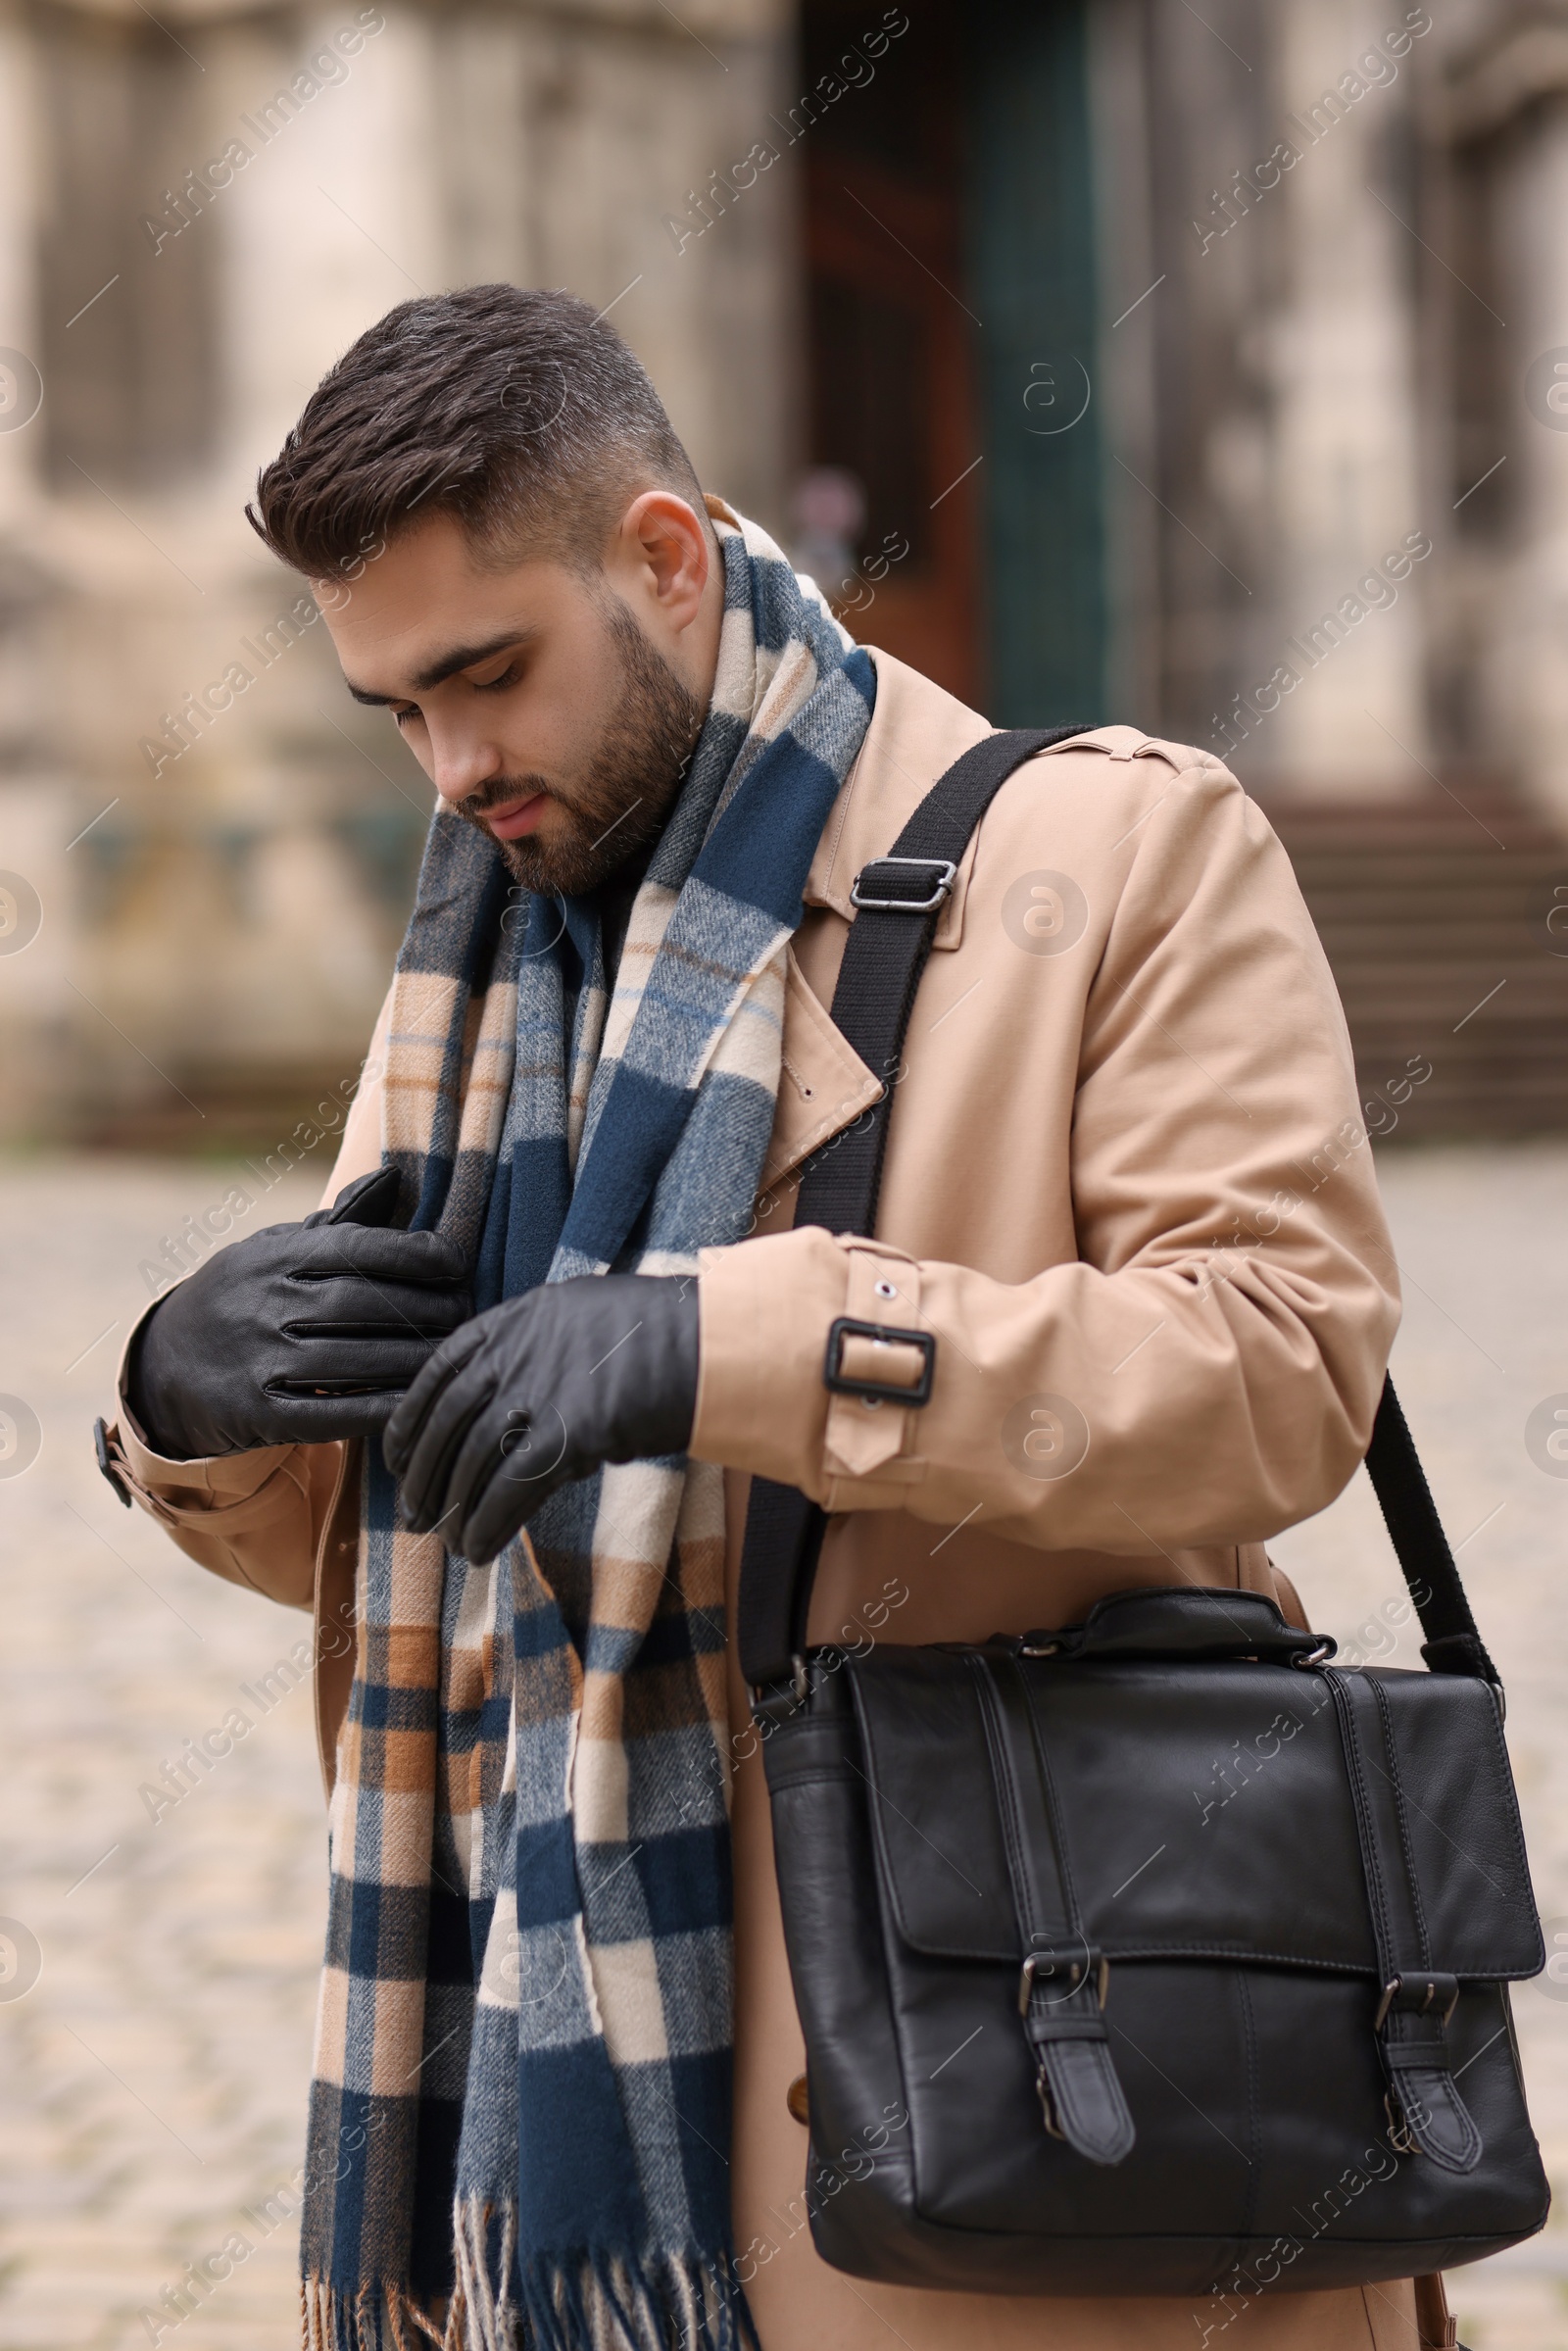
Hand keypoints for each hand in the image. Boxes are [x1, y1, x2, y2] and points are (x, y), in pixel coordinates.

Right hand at [128, 1168, 471, 1458]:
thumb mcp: (276, 1251)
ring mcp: (257, 1361)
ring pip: (350, 1361)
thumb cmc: (245, 1298)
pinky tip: (417, 1401)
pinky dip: (377, 1409)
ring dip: (413, 1359)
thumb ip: (338, 1223)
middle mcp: (262, 1305)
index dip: (413, 1253)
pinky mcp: (256, 1414)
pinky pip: (328, 1413)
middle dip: (424, 1308)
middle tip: (469, 1312)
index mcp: (273, 1258)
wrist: (161, 1367)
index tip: (457, 1262)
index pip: (353, 1247)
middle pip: (359, 1305)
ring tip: (457, 1353)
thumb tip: (394, 1177)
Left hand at [383, 1273, 699, 1562]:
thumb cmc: (661, 1334)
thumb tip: (517, 1409)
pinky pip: (509, 1491)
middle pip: (445, 1422)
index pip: (437, 1371)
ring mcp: (540, 1392)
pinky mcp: (567, 1435)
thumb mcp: (584, 1316)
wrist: (710, 1342)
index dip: (408, 1420)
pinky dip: (486, 1525)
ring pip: (471, 1461)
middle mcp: (517, 1352)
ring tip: (445, 1541)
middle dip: (421, 1474)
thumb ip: (540, 1350)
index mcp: (516, 1318)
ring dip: (452, 1509)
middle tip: (412, 1514)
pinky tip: (476, 1551)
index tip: (395, 1455)